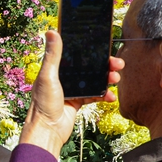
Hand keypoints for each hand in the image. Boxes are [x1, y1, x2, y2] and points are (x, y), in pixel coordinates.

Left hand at [20, 31, 121, 155]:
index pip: (76, 54)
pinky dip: (104, 95)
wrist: (47, 130)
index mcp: (55, 68)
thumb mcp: (48, 76)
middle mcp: (64, 77)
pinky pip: (95, 95)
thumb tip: (51, 31)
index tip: (105, 45)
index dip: (90, 49)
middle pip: (88, 66)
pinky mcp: (78, 101)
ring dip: (106, 78)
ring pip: (94, 80)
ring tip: (116, 79)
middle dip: (104, 64)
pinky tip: (110, 97)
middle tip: (118, 63)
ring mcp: (72, 89)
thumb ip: (53, 55)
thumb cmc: (43, 103)